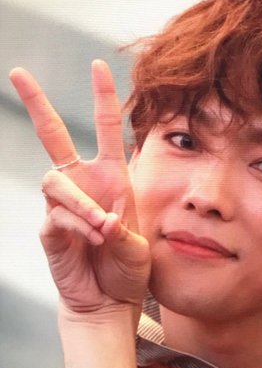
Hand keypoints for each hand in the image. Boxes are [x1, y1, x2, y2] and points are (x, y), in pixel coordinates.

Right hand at [9, 61, 150, 315]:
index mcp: (113, 179)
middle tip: (17, 73)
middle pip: (54, 136)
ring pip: (55, 182)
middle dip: (37, 103)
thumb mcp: (139, 249)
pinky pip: (56, 216)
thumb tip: (102, 219)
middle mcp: (84, 185)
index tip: (97, 65)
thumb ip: (123, 232)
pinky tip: (94, 239)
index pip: (106, 129)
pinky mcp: (50, 229)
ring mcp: (64, 206)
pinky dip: (77, 226)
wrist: (110, 302)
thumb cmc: (128, 271)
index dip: (103, 97)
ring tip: (102, 228)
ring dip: (81, 204)